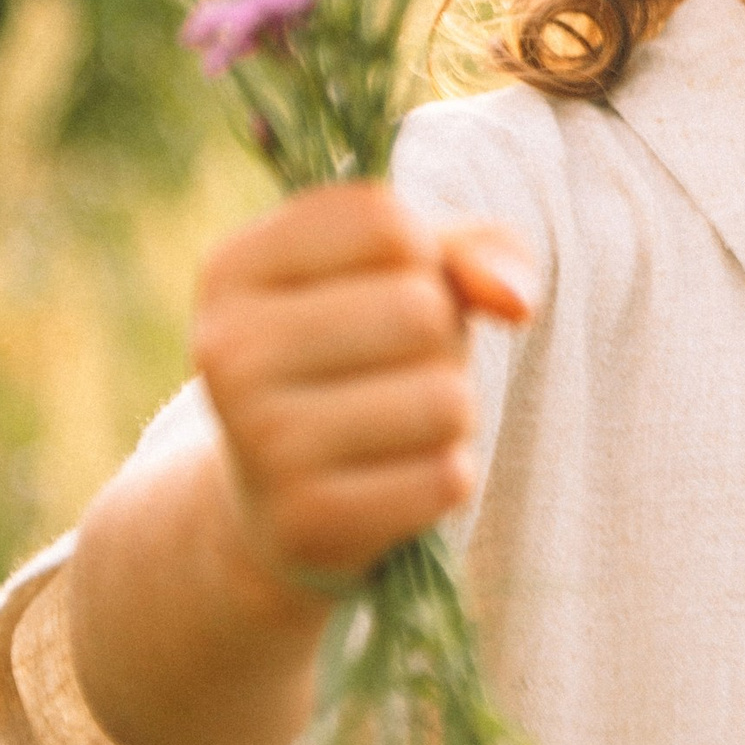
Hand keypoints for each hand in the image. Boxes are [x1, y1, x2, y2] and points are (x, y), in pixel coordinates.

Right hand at [189, 182, 535, 600]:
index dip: (424, 256)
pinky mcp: (305, 522)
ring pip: (445, 397)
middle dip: (440, 339)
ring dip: (451, 411)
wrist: (279, 500)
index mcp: (233, 269)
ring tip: (396, 422)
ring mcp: (258, 442)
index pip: (384, 223)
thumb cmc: (358, 356)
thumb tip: (516, 299)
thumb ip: (473, 253)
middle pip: (419, 309)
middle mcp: (227, 352)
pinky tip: (393, 477)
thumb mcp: (404, 277)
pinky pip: (447, 477)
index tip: (385, 289)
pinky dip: (446, 475)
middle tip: (394, 369)